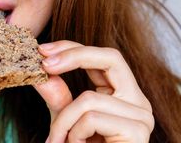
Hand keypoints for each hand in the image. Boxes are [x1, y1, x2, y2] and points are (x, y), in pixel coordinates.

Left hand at [34, 40, 153, 142]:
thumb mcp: (65, 118)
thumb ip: (57, 95)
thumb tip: (40, 71)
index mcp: (122, 93)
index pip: (102, 57)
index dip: (72, 47)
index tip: (42, 50)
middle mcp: (137, 100)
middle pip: (110, 57)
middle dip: (72, 56)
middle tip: (44, 64)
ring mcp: (141, 115)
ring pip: (89, 99)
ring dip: (63, 122)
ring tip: (57, 140)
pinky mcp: (137, 130)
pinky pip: (91, 118)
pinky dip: (74, 134)